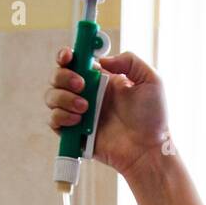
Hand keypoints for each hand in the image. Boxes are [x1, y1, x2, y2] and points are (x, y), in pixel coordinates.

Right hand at [46, 48, 169, 178]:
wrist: (148, 149)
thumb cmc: (153, 117)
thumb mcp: (151, 80)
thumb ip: (130, 61)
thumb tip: (101, 60)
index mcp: (101, 79)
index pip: (75, 61)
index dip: (66, 55)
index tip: (69, 56)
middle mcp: (87, 93)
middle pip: (58, 76)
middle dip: (64, 76)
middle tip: (81, 85)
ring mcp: (79, 113)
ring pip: (52, 96)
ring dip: (63, 97)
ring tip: (85, 108)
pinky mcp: (74, 133)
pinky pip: (53, 120)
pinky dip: (61, 116)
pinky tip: (78, 120)